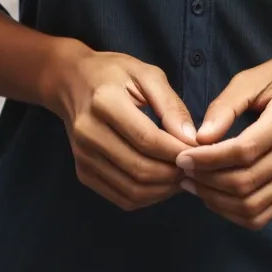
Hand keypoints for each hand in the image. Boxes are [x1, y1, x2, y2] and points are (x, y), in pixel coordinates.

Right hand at [44, 43, 197, 211]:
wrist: (72, 81)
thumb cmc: (114, 73)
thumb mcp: (146, 74)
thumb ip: (170, 105)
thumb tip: (191, 139)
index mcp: (104, 102)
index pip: (146, 139)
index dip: (176, 150)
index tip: (199, 151)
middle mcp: (88, 133)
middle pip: (139, 169)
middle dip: (173, 173)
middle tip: (194, 166)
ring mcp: (83, 156)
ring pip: (132, 190)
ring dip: (163, 190)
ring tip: (181, 175)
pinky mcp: (83, 172)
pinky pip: (121, 198)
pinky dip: (148, 197)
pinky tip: (162, 183)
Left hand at [175, 43, 271, 230]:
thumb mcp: (255, 76)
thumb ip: (227, 104)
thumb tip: (200, 137)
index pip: (246, 151)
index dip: (210, 159)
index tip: (182, 155)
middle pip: (248, 182)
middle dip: (207, 181)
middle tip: (181, 170)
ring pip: (254, 206)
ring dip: (217, 201)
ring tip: (192, 184)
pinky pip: (264, 213)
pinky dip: (235, 212)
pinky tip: (214, 195)